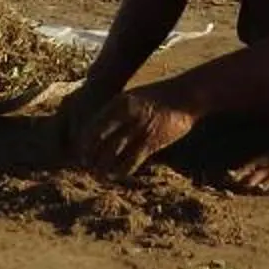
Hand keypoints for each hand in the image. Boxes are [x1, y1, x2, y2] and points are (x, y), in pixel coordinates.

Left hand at [67, 85, 198, 176]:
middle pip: (100, 141)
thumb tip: (103, 127)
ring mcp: (139, 128)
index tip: (81, 153)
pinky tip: (119, 174)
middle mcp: (126, 115)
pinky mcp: (152, 141)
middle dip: (91, 156)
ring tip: (99, 174)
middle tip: (87, 167)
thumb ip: (120, 110)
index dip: (86, 143)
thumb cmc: (160, 95)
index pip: (94, 126)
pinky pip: (132, 160)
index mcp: (120, 102)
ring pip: (113, 153)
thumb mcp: (135, 96)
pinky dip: (123, 170)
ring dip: (104, 166)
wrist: (187, 94)